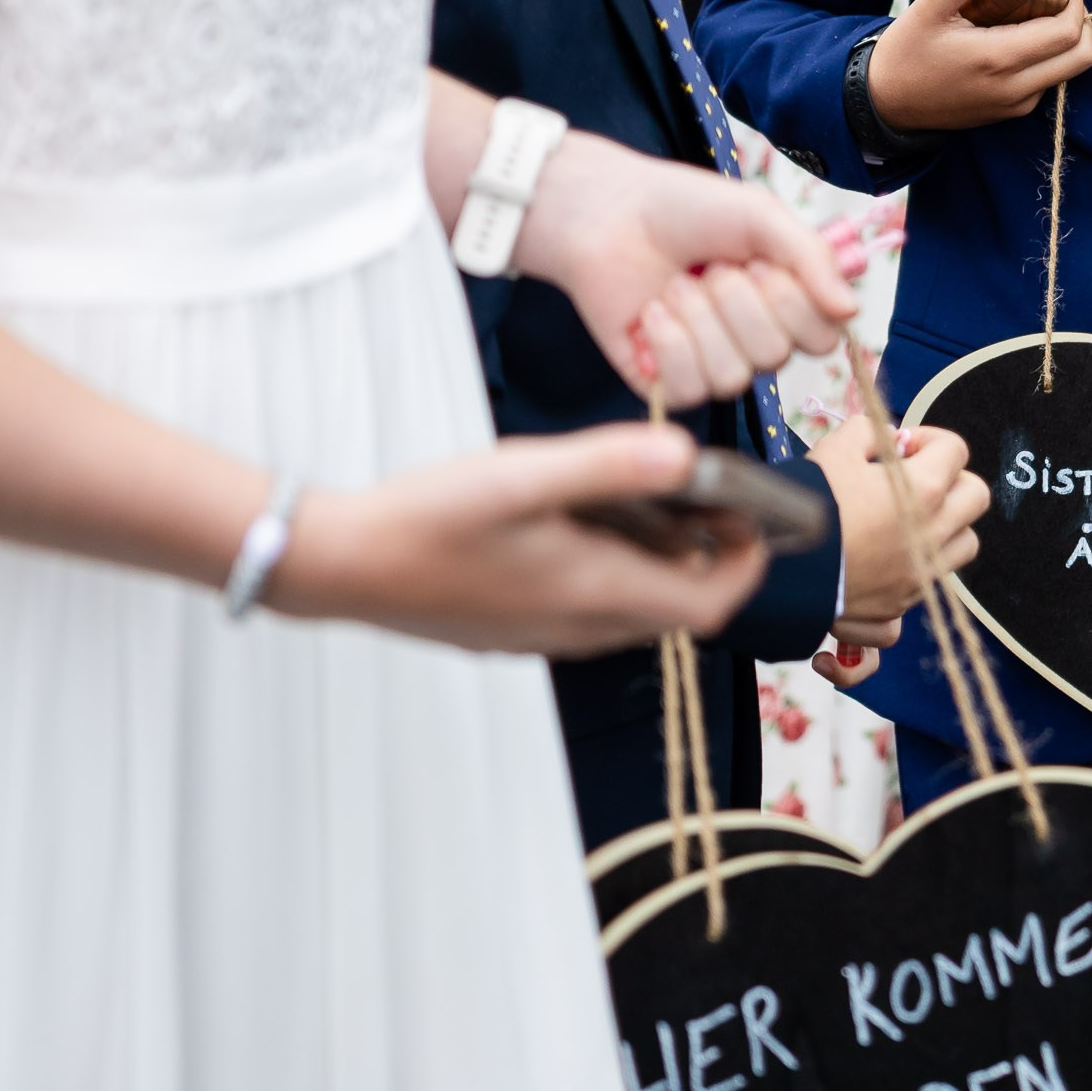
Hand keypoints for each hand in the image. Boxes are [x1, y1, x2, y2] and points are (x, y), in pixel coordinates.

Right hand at [269, 419, 769, 654]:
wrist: (335, 566)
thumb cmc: (426, 519)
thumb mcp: (523, 476)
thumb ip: (608, 465)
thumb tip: (687, 455)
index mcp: (593, 593)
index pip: (706, 606)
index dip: (744, 567)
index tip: (756, 521)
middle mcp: (575, 627)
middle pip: (673, 610)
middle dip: (707, 561)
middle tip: (712, 503)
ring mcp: (538, 634)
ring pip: (628, 612)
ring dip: (656, 567)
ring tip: (652, 505)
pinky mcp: (507, 629)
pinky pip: (583, 611)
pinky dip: (608, 574)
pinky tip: (576, 526)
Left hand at [515, 129, 857, 407]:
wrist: (609, 212)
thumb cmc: (686, 209)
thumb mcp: (761, 216)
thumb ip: (812, 258)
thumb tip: (850, 310)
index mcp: (787, 303)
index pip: (824, 337)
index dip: (792, 302)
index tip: (759, 259)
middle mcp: (755, 340)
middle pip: (776, 357)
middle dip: (737, 301)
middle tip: (710, 266)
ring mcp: (711, 364)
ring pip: (733, 378)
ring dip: (699, 318)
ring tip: (676, 283)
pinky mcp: (665, 382)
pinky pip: (688, 389)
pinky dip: (668, 341)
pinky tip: (652, 310)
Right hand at [812, 413, 988, 643]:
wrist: (778, 568)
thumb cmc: (810, 502)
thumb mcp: (835, 448)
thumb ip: (869, 432)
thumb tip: (889, 440)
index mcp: (923, 491)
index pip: (955, 450)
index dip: (928, 439)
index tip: (901, 447)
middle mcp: (931, 536)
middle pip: (975, 497)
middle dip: (951, 480)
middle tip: (912, 480)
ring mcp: (918, 576)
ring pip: (963, 545)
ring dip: (944, 527)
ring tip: (904, 522)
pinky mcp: (897, 608)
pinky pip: (923, 591)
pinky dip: (912, 577)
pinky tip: (885, 567)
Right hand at [867, 0, 1091, 134]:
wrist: (888, 104)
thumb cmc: (906, 54)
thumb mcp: (924, 10)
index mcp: (997, 59)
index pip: (1067, 32)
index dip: (1075, 3)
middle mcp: (1015, 88)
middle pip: (1083, 56)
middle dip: (1082, 22)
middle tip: (1061, 0)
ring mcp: (1016, 104)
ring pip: (1069, 70)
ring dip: (1066, 41)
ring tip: (1039, 16)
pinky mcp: (1013, 112)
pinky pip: (1049, 81)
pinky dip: (1049, 58)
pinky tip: (1021, 38)